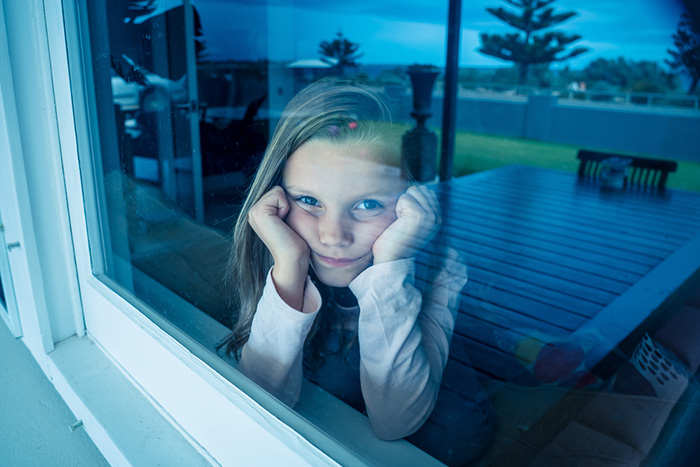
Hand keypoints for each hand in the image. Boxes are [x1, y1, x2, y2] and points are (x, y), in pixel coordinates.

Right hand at [248, 186, 309, 310]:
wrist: (293, 258)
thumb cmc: (295, 241)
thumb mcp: (286, 218)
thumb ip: (281, 204)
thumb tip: (289, 189)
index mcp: (257, 212)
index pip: (277, 190)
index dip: (287, 204)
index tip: (285, 223)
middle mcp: (251, 211)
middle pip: (277, 188)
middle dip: (286, 204)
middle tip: (285, 225)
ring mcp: (252, 212)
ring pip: (278, 190)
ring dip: (286, 206)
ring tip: (283, 225)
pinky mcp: (258, 212)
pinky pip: (278, 194)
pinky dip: (285, 207)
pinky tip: (282, 224)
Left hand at [372, 185, 440, 263]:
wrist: (392, 259)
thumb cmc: (397, 241)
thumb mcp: (414, 223)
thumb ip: (420, 207)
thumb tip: (415, 187)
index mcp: (438, 218)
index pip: (426, 191)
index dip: (411, 201)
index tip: (408, 220)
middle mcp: (437, 216)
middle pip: (419, 189)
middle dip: (407, 201)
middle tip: (403, 221)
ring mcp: (429, 215)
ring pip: (412, 191)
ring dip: (402, 204)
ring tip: (402, 221)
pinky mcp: (418, 214)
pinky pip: (404, 198)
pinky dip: (397, 208)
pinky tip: (399, 223)